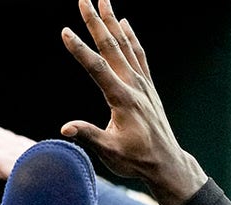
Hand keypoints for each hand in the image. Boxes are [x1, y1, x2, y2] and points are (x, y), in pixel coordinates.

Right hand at [59, 0, 207, 204]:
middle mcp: (134, 86)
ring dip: (113, 22)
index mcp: (122, 99)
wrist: (165, 162)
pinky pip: (138, 55)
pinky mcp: (147, 86)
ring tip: (103, 2)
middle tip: (84, 0)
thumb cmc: (135, 160)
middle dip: (96, 22)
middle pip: (112, 47)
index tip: (64, 32)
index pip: (96, 68)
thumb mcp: (109, 151)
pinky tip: (124, 24)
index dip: (79, 49)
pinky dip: (130, 37)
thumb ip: (88, 136)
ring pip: (125, 46)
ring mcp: (142, 84)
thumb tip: (66, 128)